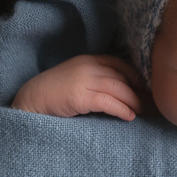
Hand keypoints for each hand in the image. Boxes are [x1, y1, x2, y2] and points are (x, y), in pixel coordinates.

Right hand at [11, 55, 144, 120]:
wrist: (30, 100)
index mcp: (87, 60)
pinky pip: (108, 102)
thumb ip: (94, 78)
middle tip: (146, 103)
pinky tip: (129, 116)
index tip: (144, 87)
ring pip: (118, 88)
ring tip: (140, 111)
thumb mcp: (75, 78)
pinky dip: (122, 109)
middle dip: (137, 90)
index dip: (134, 75)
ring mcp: (83, 80)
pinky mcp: (79, 97)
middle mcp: (87, 66)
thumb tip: (120, 91)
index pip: (118, 63)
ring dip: (133, 101)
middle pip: (121, 76)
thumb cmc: (53, 93)